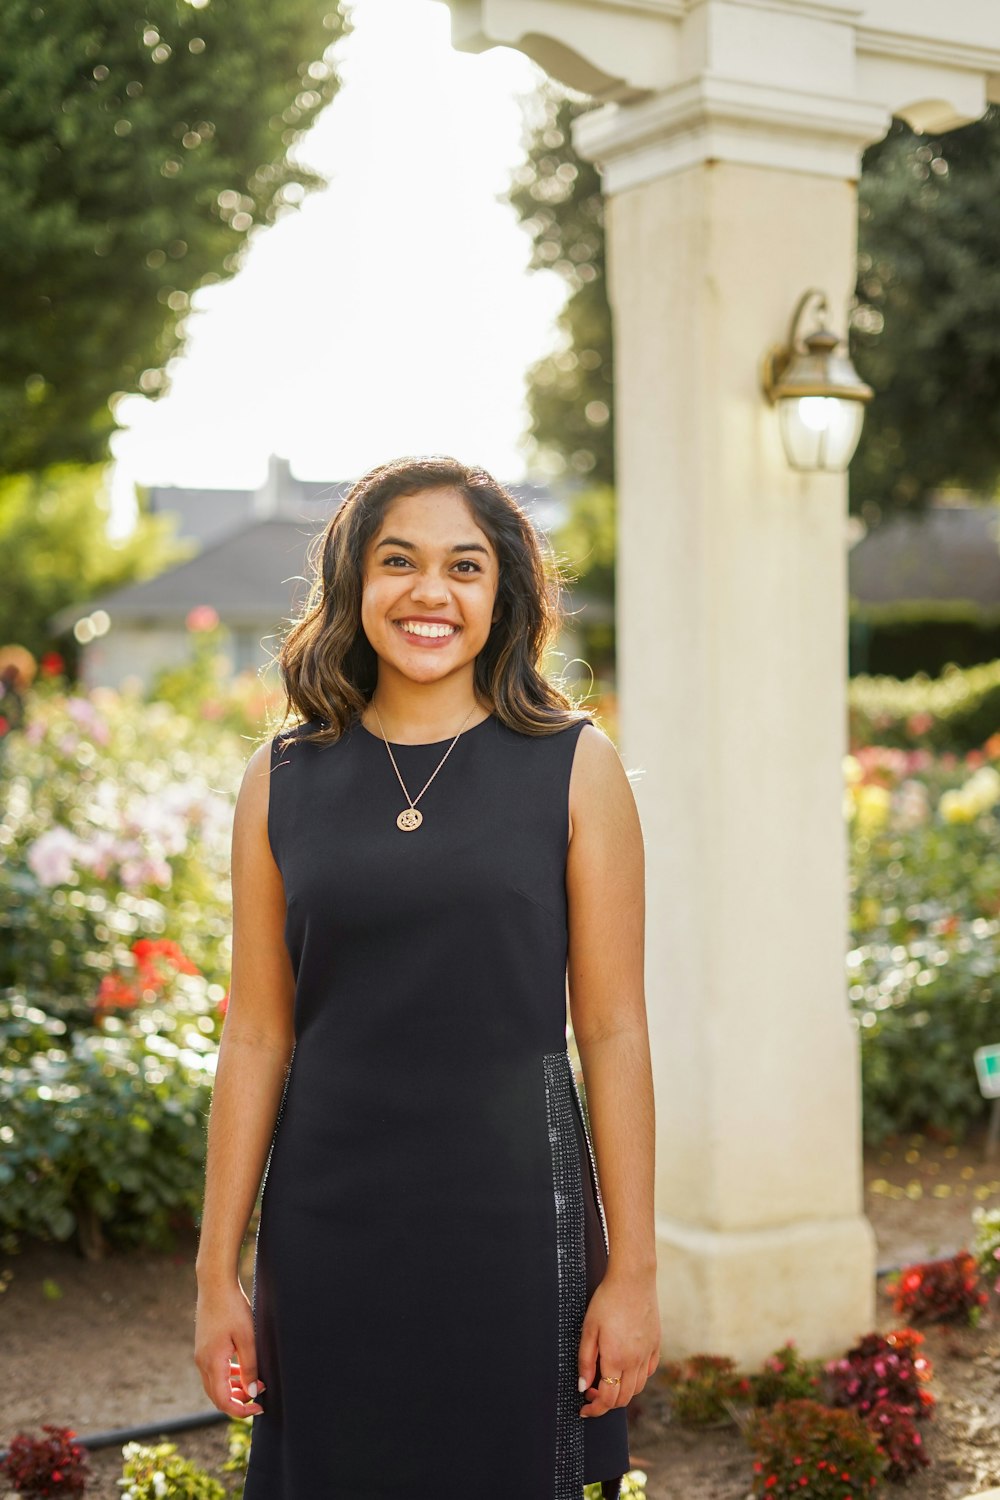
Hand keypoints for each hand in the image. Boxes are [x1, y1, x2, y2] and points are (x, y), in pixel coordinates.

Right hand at [194, 1280, 266, 1417]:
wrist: (215, 1285)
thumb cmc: (232, 1308)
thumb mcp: (247, 1337)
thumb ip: (250, 1367)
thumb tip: (251, 1393)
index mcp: (212, 1363)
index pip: (223, 1401)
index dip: (241, 1410)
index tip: (259, 1407)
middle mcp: (202, 1363)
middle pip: (217, 1397)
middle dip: (238, 1402)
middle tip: (259, 1397)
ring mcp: (201, 1356)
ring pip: (215, 1385)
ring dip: (233, 1390)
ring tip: (255, 1384)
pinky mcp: (204, 1348)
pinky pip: (214, 1372)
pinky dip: (228, 1378)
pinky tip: (243, 1371)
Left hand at [577, 1266, 659, 1417]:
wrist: (633, 1279)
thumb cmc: (607, 1301)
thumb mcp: (589, 1329)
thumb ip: (585, 1361)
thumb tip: (583, 1387)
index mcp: (617, 1360)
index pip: (608, 1400)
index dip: (595, 1410)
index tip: (583, 1409)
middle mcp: (636, 1362)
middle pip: (624, 1398)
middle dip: (606, 1403)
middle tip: (591, 1392)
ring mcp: (648, 1353)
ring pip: (637, 1388)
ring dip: (621, 1392)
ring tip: (607, 1379)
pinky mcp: (656, 1344)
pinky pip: (648, 1372)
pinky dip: (637, 1378)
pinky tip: (625, 1367)